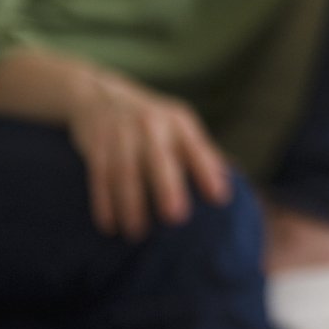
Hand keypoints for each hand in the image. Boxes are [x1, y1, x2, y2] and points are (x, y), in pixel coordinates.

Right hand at [66, 68, 231, 240]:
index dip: (208, 172)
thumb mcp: (179, 126)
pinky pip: (99, 176)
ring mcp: (121, 134)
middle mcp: (151, 125)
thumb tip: (232, 178)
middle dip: (167, 187)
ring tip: (138, 233)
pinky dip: (103, 202)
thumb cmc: (152, 119)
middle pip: (159, 159)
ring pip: (125, 172)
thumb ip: (202, 151)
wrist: (101, 96)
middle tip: (176, 218)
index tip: (219, 198)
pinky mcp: (96, 145)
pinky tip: (109, 224)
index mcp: (178, 122)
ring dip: (130, 204)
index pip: (197, 148)